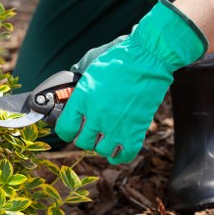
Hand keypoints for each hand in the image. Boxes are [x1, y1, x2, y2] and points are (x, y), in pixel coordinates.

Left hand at [56, 0, 207, 163]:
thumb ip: (81, 91)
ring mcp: (115, 125)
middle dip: (84, 138)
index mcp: (82, 99)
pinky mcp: (135, 130)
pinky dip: (120, 156)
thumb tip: (73, 101)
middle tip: (90, 132)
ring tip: (104, 138)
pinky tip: (118, 150)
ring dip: (101, 146)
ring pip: (101, 150)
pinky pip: (124, 154)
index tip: (70, 130)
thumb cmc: (120, 60)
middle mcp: (96, 115)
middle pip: (82, 142)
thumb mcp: (90, 71)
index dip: (66, 131)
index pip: (65, 128)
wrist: (148, 58)